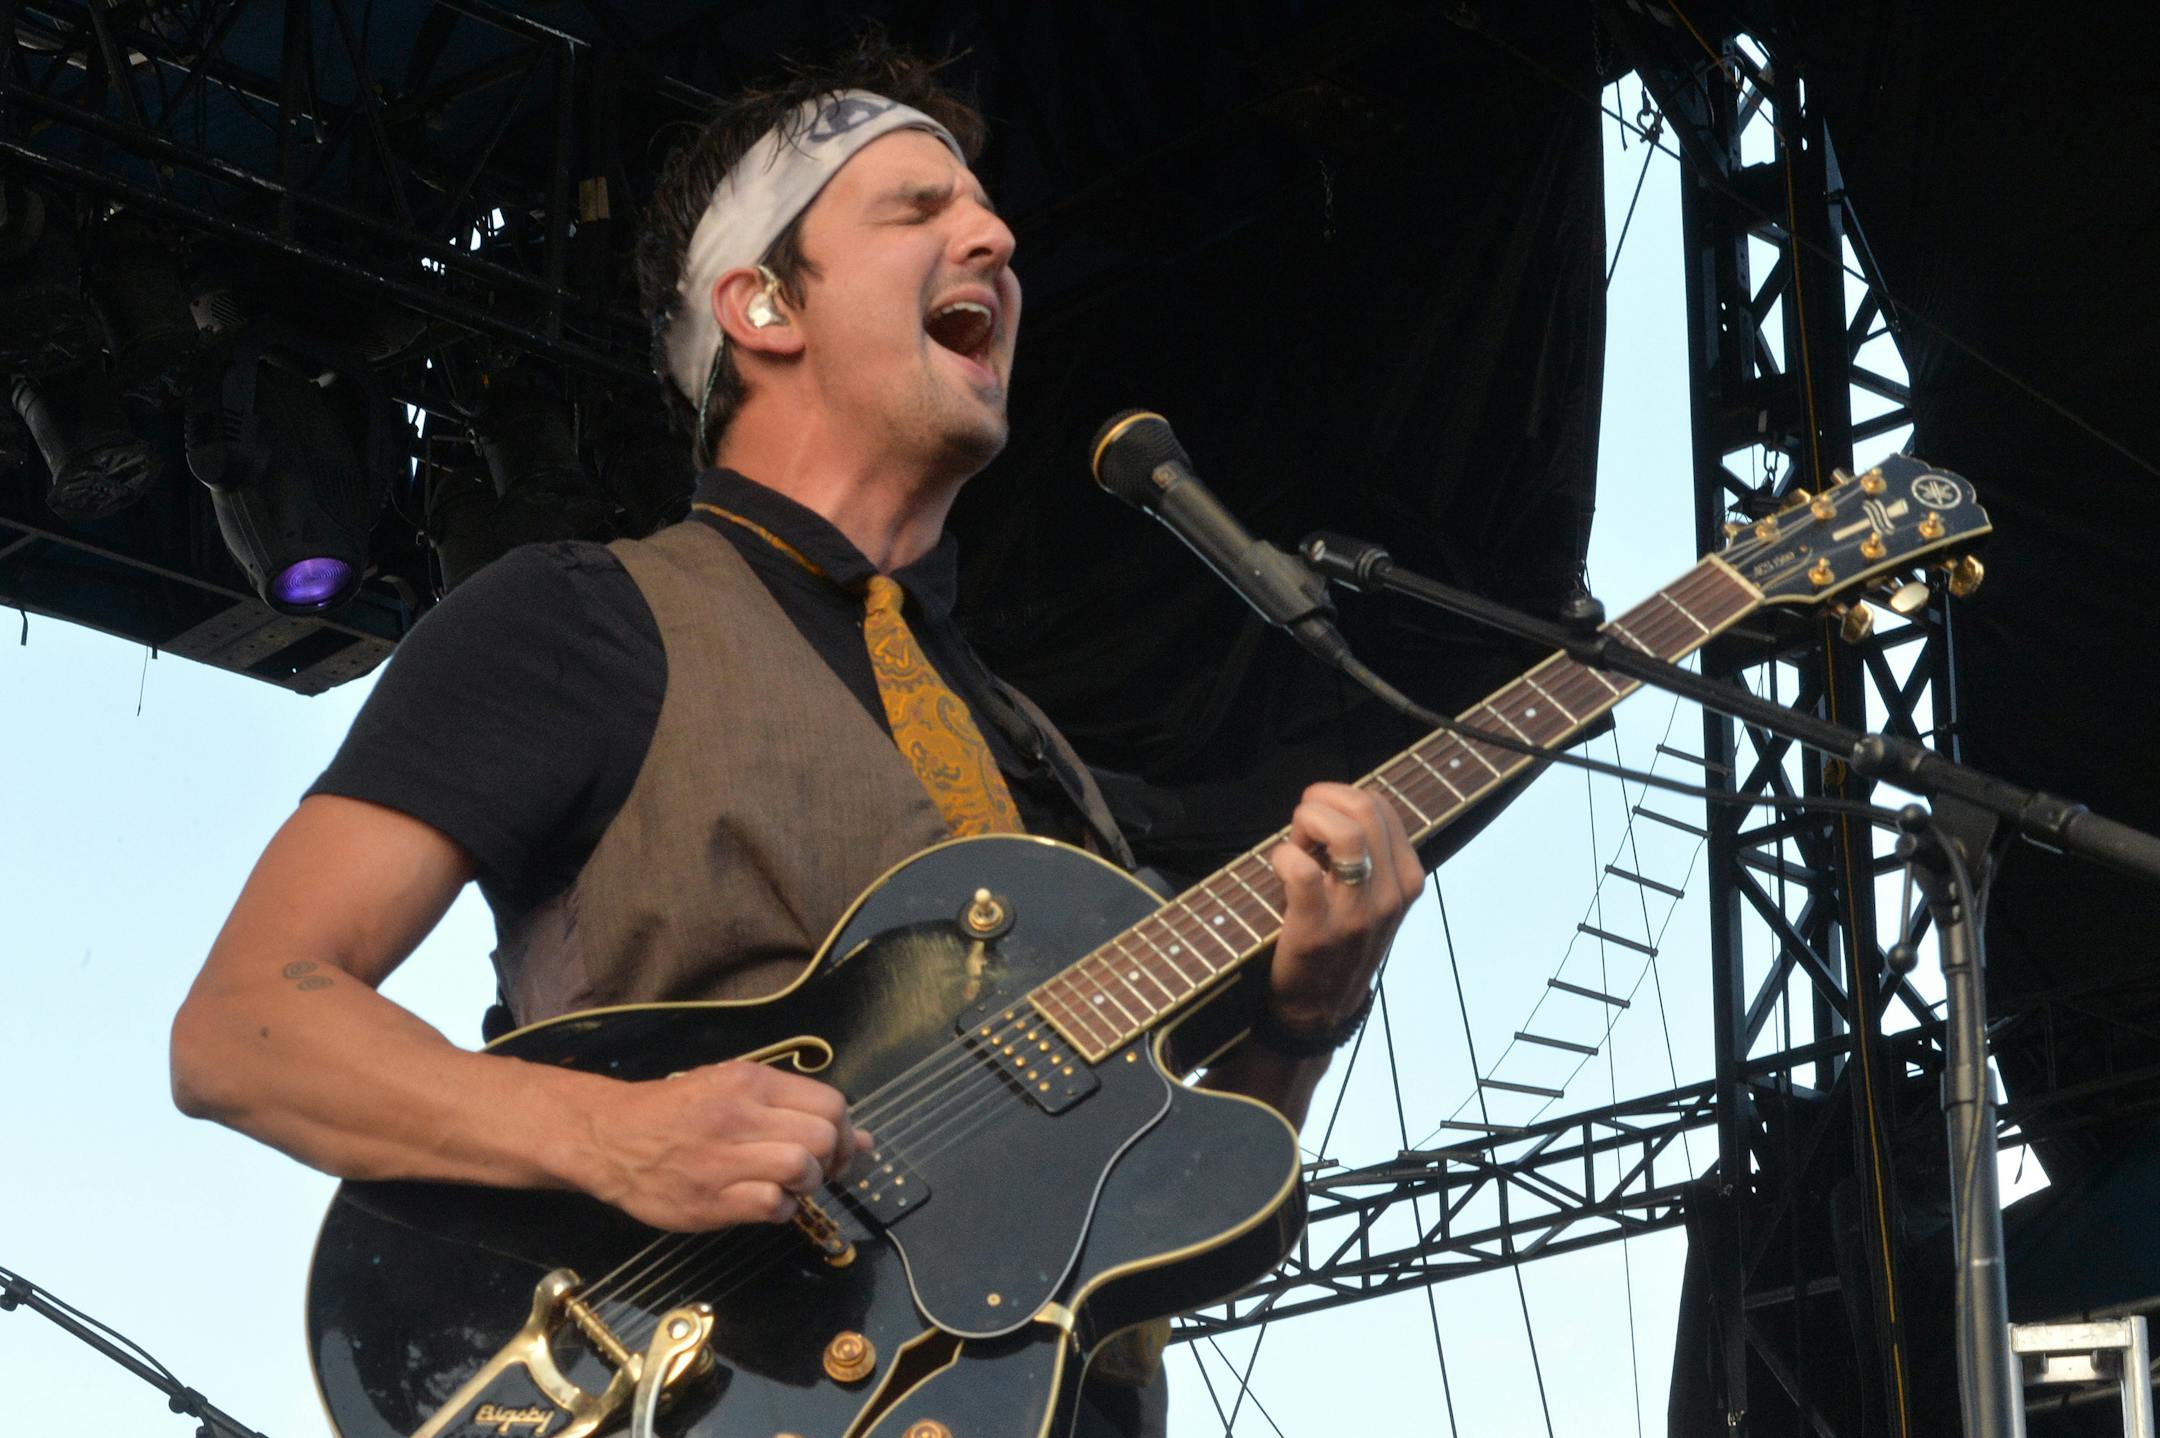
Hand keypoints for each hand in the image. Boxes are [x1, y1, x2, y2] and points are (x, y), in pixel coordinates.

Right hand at [572, 1060, 872, 1230]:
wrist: (611, 1137)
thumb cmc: (677, 1112)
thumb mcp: (734, 1090)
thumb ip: (796, 1109)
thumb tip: (865, 1142)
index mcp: (750, 1081)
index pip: (831, 1103)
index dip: (845, 1132)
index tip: (835, 1149)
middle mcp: (740, 1115)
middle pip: (822, 1136)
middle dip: (831, 1160)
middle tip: (816, 1171)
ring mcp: (724, 1158)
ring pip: (801, 1168)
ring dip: (807, 1184)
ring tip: (788, 1185)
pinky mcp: (710, 1199)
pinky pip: (772, 1204)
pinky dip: (782, 1209)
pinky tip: (766, 1202)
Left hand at [1264, 783, 1422, 1038]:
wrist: (1319, 1009)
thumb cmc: (1337, 941)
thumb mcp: (1371, 897)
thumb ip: (1365, 853)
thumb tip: (1330, 804)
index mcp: (1408, 879)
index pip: (1381, 806)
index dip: (1340, 798)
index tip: (1319, 820)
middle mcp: (1392, 894)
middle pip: (1366, 810)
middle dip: (1322, 802)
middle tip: (1301, 826)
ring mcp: (1358, 915)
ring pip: (1345, 834)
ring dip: (1307, 824)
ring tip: (1293, 844)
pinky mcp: (1317, 930)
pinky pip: (1302, 870)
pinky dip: (1283, 857)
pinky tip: (1279, 868)